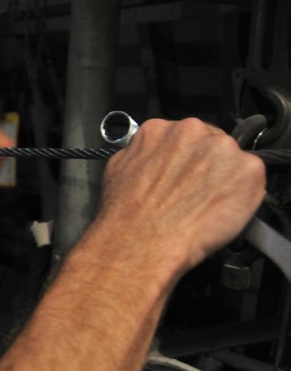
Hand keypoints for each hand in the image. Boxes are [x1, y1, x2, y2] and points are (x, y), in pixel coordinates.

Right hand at [98, 117, 265, 272]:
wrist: (144, 241)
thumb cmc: (127, 213)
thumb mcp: (118, 169)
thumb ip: (142, 153)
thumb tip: (151, 156)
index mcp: (160, 129)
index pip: (181, 135)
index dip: (183, 157)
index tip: (182, 172)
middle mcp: (193, 131)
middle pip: (208, 141)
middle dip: (204, 164)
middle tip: (193, 191)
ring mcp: (223, 148)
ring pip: (231, 159)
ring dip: (224, 177)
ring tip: (205, 203)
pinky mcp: (248, 170)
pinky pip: (252, 178)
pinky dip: (242, 194)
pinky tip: (219, 209)